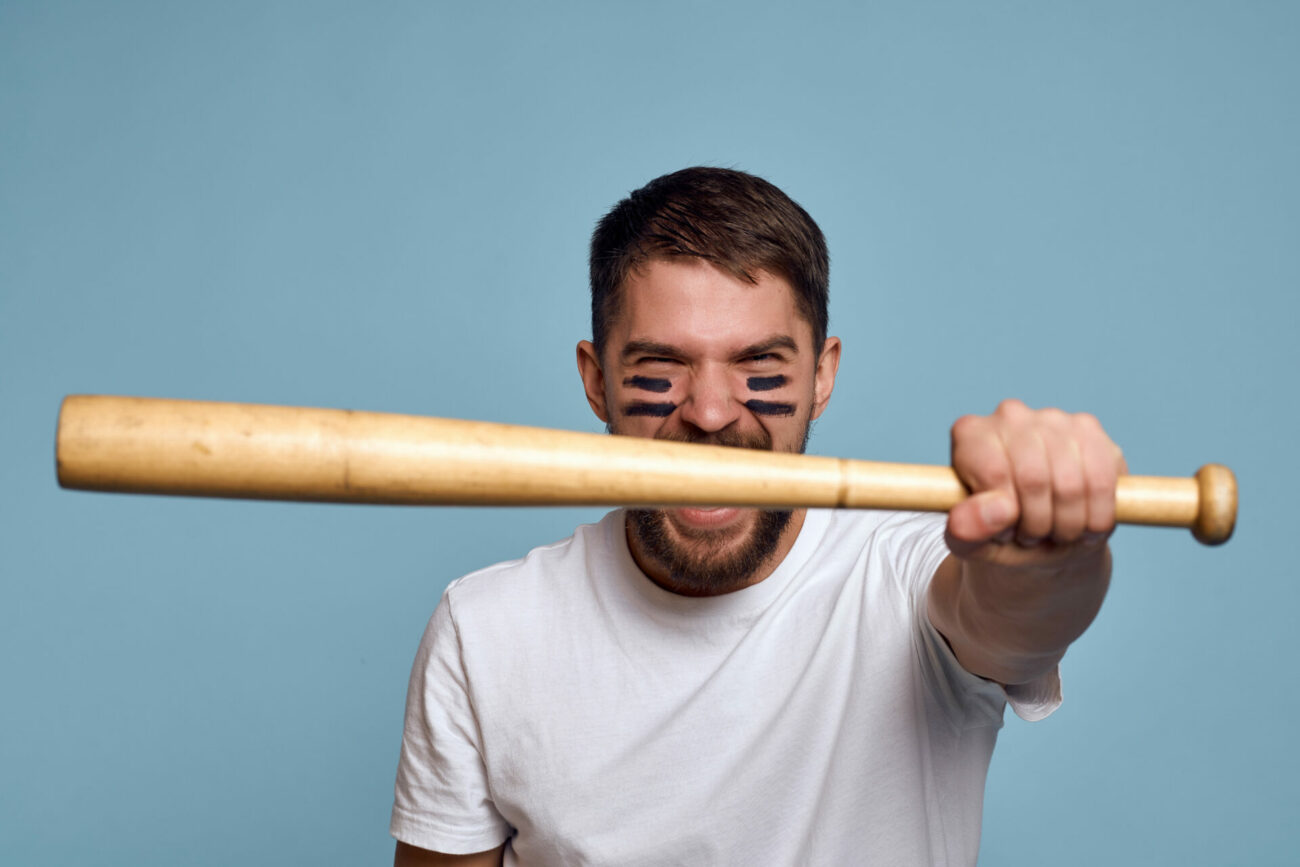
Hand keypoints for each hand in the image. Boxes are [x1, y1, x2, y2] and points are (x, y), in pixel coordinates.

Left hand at [946, 399, 1127, 565]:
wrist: (1041, 536)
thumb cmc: (997, 533)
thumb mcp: (970, 542)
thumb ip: (967, 529)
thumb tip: (1000, 509)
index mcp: (970, 434)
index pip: (994, 473)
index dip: (1005, 516)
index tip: (1005, 532)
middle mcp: (1010, 415)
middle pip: (1034, 478)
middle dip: (1037, 524)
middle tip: (1032, 537)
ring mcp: (1054, 418)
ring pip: (1071, 484)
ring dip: (1068, 525)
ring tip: (1055, 533)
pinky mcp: (1092, 430)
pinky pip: (1103, 481)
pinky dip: (1097, 519)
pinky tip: (1084, 527)